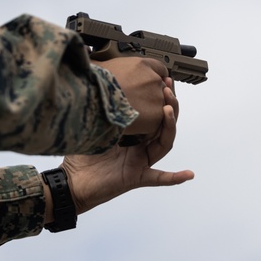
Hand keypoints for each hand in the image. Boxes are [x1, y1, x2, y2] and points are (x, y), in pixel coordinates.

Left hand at [59, 82, 193, 215]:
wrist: (72, 181)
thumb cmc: (81, 155)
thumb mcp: (94, 126)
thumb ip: (104, 110)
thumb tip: (104, 84)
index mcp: (133, 135)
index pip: (153, 115)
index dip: (160, 98)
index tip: (163, 79)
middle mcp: (140, 148)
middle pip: (163, 126)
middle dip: (169, 106)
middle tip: (168, 88)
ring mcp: (140, 163)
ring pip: (163, 144)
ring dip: (169, 127)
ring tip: (168, 110)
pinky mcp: (135, 178)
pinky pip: (158, 178)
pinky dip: (173, 177)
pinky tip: (188, 174)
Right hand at [95, 57, 169, 138]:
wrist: (93, 99)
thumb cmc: (93, 83)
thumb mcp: (102, 64)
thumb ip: (110, 64)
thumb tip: (93, 57)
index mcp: (142, 65)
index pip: (159, 69)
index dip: (153, 78)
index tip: (148, 84)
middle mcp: (153, 79)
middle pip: (160, 89)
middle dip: (150, 96)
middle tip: (136, 103)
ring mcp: (156, 97)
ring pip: (159, 107)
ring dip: (148, 111)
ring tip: (131, 115)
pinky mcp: (155, 115)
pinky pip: (154, 123)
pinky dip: (145, 126)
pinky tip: (131, 124)